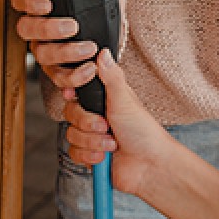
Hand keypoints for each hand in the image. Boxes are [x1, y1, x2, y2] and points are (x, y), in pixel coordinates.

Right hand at [11, 0, 133, 91]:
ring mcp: (43, 50)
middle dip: (49, 28)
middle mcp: (37, 28)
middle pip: (26, 29)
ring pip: (42, 55)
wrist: (104, 35)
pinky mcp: (56, 71)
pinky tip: (87, 74)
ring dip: (65, 54)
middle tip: (72, 27)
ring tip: (89, 51)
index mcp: (41, 3)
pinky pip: (57, 79)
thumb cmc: (98, 7)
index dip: (30, 2)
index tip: (48, 4)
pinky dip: (72, 79)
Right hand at [62, 49, 169, 196]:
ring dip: (92, 141)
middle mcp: (96, 115)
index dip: (72, 93)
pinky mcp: (89, 154)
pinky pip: (74, 152)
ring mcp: (91, 135)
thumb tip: (103, 52)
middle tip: (106, 125)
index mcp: (104, 97)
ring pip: (71, 134)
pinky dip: (89, 155)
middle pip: (70, 112)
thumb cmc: (143, 130)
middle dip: (87, 123)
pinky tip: (104, 155)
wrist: (148, 166)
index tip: (72, 95)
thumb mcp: (125, 99)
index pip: (78, 89)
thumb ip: (111, 76)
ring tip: (111, 143)